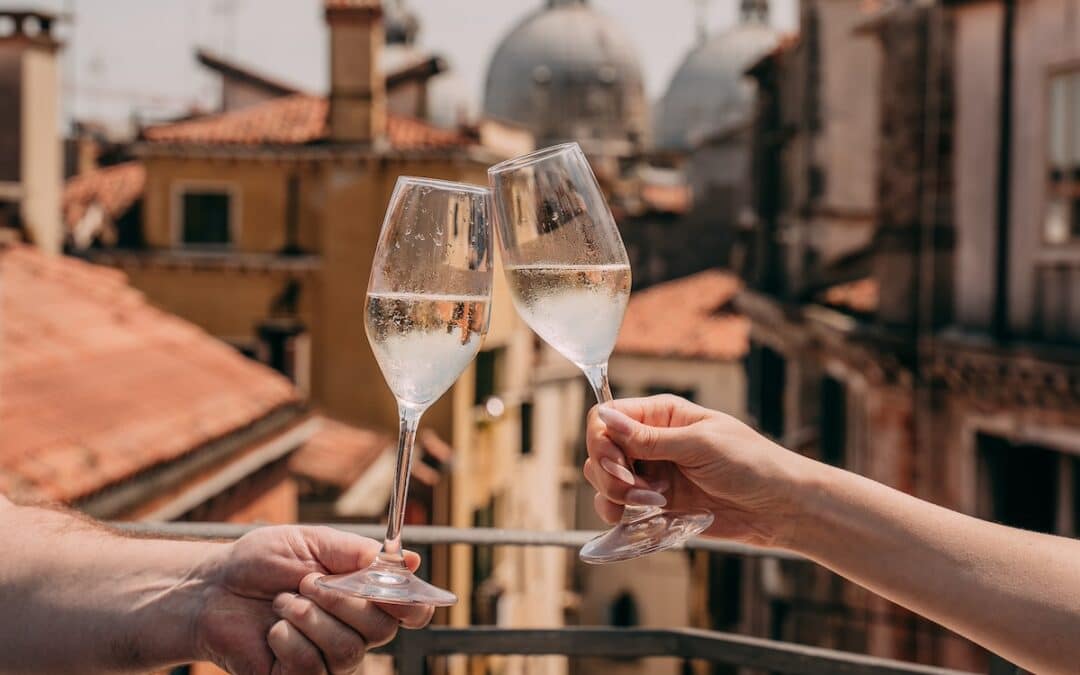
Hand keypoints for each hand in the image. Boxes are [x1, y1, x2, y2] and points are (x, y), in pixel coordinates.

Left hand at [194, 526, 433, 674]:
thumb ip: (356, 552)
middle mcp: (355, 631)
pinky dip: (288, 641)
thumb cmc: (261, 562)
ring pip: (349, 650)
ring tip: (282, 603)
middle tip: (307, 583)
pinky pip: (313, 668)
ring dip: (309, 619)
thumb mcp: (310, 542)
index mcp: (365, 595)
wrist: (212, 590)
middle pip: (383, 629)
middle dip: (344, 601)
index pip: (412, 611)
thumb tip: (409, 560)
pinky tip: (273, 631)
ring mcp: (330, 659)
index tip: (400, 589)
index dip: (414, 603)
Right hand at [584, 395, 816, 547]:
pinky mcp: (656, 504)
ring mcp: (652, 474)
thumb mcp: (701, 445)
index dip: (602, 439)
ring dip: (616, 496)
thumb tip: (605, 417)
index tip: (618, 463)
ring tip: (652, 504)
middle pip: (600, 451)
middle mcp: (651, 442)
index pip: (607, 416)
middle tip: (641, 491)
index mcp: (662, 415)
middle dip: (610, 474)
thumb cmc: (751, 464)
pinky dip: (621, 515)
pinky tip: (644, 517)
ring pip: (604, 481)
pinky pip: (620, 508)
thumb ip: (650, 438)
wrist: (780, 507)